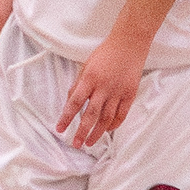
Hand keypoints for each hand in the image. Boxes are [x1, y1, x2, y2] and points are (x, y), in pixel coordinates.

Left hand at [56, 31, 146, 148]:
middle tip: (76, 144)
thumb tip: (70, 102)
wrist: (129, 45)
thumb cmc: (104, 54)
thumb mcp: (86, 66)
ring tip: (90, 142)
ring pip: (106, 118)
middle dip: (82, 132)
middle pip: (91, 115)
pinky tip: (107, 131)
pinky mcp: (130, 94)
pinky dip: (114, 125)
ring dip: (97, 133)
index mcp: (89, 79)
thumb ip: (78, 84)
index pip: (74, 102)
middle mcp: (103, 87)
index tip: (59, 129)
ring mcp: (118, 92)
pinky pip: (121, 114)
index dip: (66, 117)